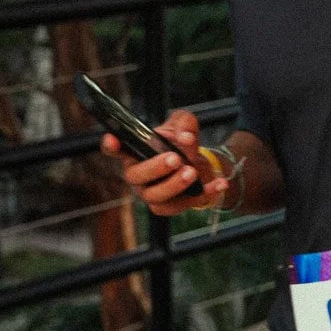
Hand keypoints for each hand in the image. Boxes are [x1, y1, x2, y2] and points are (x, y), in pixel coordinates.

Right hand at [102, 109, 228, 216]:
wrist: (200, 164)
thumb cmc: (182, 144)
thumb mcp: (185, 126)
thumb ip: (185, 124)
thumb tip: (186, 137)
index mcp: (134, 152)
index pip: (115, 149)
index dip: (111, 146)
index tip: (113, 139)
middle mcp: (137, 174)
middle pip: (135, 176)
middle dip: (155, 168)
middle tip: (175, 158)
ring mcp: (150, 193)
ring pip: (154, 196)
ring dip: (174, 185)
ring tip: (192, 171)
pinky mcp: (168, 206)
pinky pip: (180, 206)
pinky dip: (202, 195)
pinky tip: (219, 183)